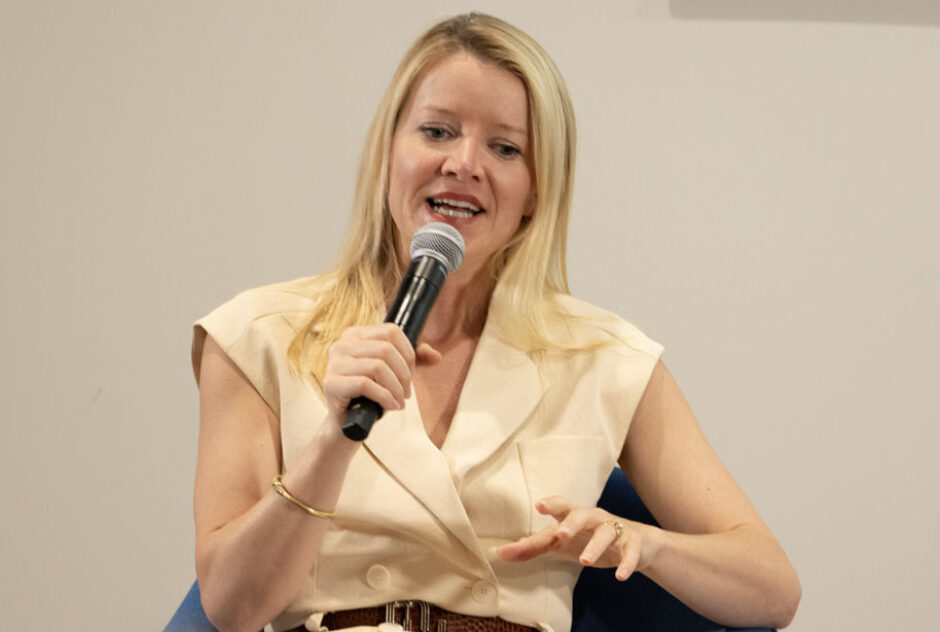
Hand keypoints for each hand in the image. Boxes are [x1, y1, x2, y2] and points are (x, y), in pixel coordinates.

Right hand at [322, 323, 439, 423]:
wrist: (348, 424)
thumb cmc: (371, 395)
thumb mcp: (394, 373)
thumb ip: (414, 361)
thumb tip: (437, 356)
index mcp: (356, 335)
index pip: (391, 331)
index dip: (408, 353)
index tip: (411, 374)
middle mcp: (342, 344)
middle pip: (386, 349)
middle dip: (404, 374)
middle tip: (407, 393)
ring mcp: (334, 363)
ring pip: (377, 366)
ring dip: (396, 388)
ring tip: (399, 402)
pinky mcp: (331, 383)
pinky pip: (365, 384)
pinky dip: (385, 397)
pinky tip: (391, 406)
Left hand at [497, 496, 659, 580]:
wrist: (636, 543)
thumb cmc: (587, 538)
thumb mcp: (560, 543)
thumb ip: (532, 547)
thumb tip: (500, 554)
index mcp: (574, 515)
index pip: (562, 505)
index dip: (552, 504)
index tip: (540, 505)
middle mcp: (594, 518)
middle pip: (583, 514)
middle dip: (572, 523)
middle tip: (560, 535)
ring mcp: (615, 528)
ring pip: (606, 532)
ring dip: (595, 546)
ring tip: (585, 562)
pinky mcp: (632, 543)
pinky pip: (630, 551)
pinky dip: (626, 563)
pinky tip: (620, 576)